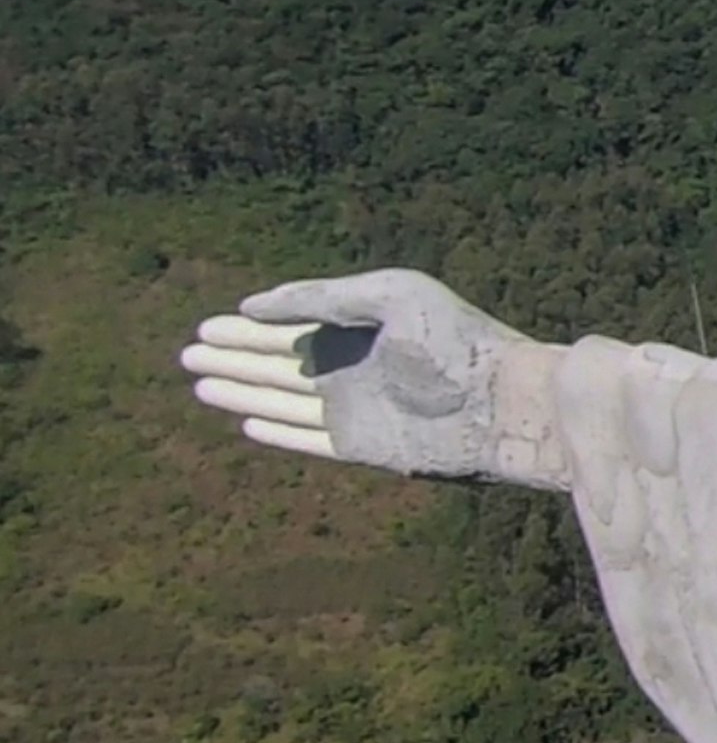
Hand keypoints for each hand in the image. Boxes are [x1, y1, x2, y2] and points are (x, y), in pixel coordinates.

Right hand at [180, 270, 566, 485]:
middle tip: (189, 351)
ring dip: (242, 390)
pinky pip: (306, 438)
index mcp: (363, 328)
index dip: (249, 327)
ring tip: (200, 381)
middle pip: (280, 362)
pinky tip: (245, 420)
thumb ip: (321, 296)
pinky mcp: (361, 446)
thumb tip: (254, 304)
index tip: (208, 325)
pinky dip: (276, 430)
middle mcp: (356, 367)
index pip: (293, 326)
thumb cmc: (455, 341)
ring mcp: (357, 408)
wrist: (501, 401)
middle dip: (235, 356)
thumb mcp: (390, 296)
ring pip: (284, 399)